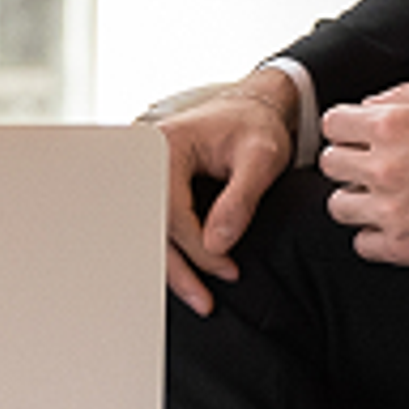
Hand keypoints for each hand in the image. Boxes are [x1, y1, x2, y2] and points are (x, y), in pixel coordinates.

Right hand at [147, 70, 297, 317]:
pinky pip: (159, 222)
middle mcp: (146, 157)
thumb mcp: (261, 157)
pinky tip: (189, 275)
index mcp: (164, 145)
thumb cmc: (257, 126)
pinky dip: (174, 250)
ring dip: (173, 266)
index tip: (228, 268)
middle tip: (204, 302)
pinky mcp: (155, 183)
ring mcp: (146, 171)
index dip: (199, 247)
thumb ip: (240, 199)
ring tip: (200, 298)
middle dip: (177, 269)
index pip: (172, 210)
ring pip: (152, 230)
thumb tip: (217, 245)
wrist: (254, 107)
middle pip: (153, 226)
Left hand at [320, 75, 408, 264]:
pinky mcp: (405, 246)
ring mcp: (392, 210)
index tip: (360, 136)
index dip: (347, 128)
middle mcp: (385, 167)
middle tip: (375, 165)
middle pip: (330, 164)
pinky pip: (361, 244)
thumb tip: (370, 105)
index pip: (331, 124)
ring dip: (357, 199)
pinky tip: (396, 222)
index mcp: (391, 124)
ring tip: (384, 196)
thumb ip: (404, 93)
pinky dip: (374, 235)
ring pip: (338, 206)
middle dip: (350, 161)